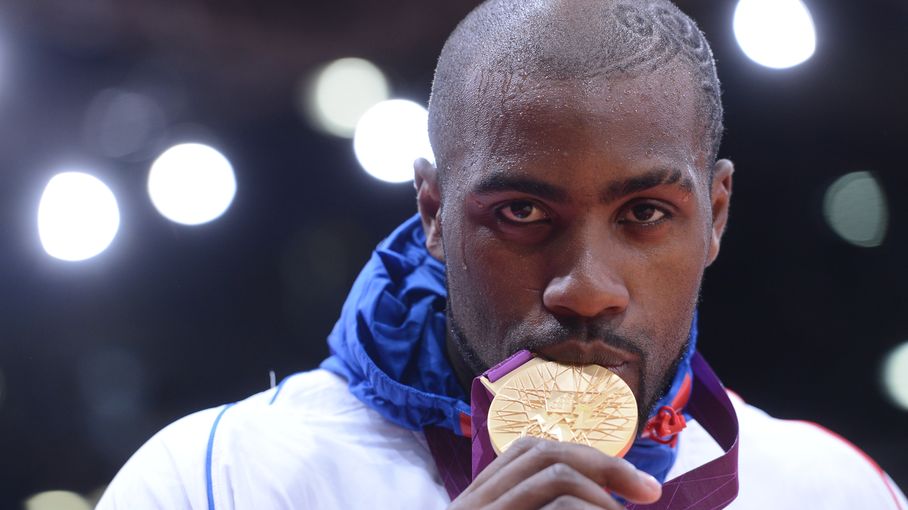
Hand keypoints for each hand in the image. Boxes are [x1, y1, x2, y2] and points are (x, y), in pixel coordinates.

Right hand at [448, 437, 661, 509]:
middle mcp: (473, 502)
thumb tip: (602, 500)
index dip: (588, 457)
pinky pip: (556, 503)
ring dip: (602, 495)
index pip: (532, 452)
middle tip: (649, 491)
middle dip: (607, 466)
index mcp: (479, 501)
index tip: (632, 484)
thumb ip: (541, 507)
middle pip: (547, 454)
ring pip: (555, 474)